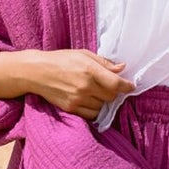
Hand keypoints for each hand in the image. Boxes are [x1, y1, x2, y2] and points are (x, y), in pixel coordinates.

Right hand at [0, 48, 134, 118]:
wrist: (37, 72)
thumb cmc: (61, 60)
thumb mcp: (83, 54)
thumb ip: (104, 63)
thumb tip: (122, 68)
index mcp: (89, 69)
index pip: (116, 83)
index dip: (127, 86)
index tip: (131, 86)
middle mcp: (85, 86)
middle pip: (111, 96)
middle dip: (113, 92)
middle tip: (108, 86)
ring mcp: (77, 99)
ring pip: (102, 106)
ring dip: (103, 101)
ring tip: (95, 92)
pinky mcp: (71, 108)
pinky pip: (91, 114)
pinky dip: (94, 109)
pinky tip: (89, 100)